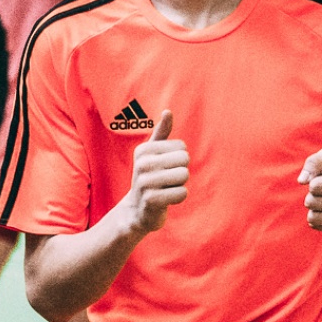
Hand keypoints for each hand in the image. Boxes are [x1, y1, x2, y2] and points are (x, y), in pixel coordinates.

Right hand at [123, 111, 188, 234]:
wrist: (137, 210)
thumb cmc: (150, 178)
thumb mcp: (152, 154)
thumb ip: (161, 132)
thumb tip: (168, 111)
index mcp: (143, 150)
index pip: (182, 147)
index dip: (178, 160)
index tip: (164, 168)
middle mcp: (141, 164)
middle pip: (184, 160)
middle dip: (181, 172)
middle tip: (166, 180)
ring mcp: (145, 182)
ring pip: (184, 175)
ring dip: (180, 185)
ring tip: (165, 189)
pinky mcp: (151, 200)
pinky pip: (182, 193)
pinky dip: (178, 198)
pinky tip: (166, 200)